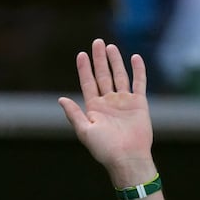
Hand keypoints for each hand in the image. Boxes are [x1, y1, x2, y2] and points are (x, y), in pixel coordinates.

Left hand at [58, 39, 155, 186]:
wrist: (126, 158)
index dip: (84, 69)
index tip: (81, 54)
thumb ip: (73, 114)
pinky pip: (139, 83)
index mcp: (94, 108)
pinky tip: (135, 58)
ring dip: (115, 61)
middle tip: (97, 42)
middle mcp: (108, 102)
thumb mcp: (84, 131)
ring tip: (110, 47)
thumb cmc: (103, 148)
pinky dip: (138, 70)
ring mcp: (124, 102)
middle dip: (99, 59)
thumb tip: (61, 99)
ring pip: (119, 76)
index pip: (88, 83)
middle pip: (103, 75)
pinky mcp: (139, 104)